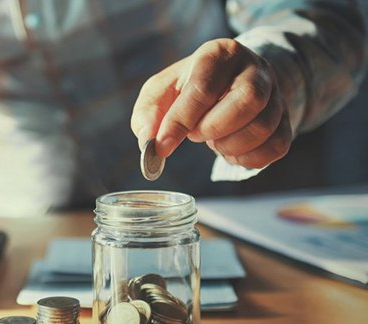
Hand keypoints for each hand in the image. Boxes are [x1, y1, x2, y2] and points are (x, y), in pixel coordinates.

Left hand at [131, 38, 292, 168]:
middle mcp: (255, 69)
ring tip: (212, 140)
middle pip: (247, 101)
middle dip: (213, 128)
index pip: (203, 88)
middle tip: (195, 134)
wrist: (229, 82)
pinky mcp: (286, 120)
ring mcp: (276, 94)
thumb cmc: (189, 87)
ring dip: (229, 145)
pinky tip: (230, 150)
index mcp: (219, 54)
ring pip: (263, 127)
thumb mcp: (162, 91)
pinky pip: (276, 147)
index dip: (180, 122)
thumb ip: (149, 115)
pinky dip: (247, 159)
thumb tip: (151, 144)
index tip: (162, 146)